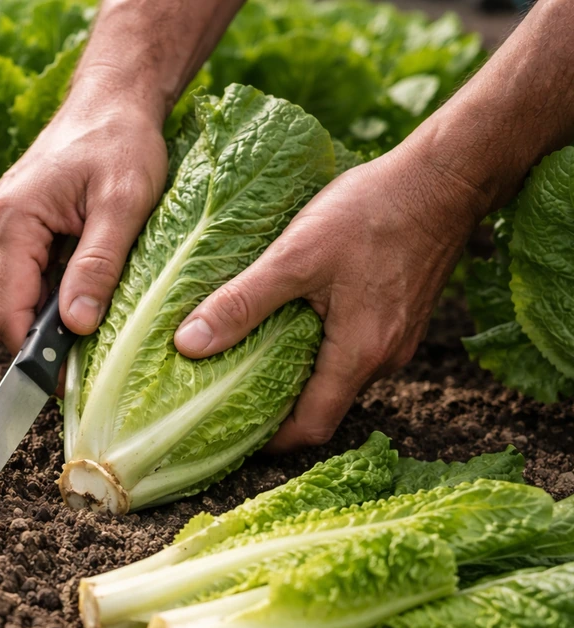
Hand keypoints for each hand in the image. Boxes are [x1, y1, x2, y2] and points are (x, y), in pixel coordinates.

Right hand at [0, 98, 167, 353]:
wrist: (112, 99)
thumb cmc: (121, 142)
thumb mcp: (124, 205)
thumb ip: (98, 266)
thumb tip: (76, 327)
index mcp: (10, 220)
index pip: (7, 311)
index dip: (33, 356)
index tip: (67, 385)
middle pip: (4, 310)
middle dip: (39, 344)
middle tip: (85, 369)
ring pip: (12, 297)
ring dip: (45, 322)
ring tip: (89, 336)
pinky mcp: (11, 227)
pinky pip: (22, 278)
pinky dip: (48, 299)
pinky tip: (82, 302)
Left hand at [173, 144, 490, 450]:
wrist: (444, 178)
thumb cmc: (372, 213)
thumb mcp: (293, 256)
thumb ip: (241, 302)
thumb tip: (188, 343)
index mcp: (359, 356)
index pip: (312, 427)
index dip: (271, 442)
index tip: (231, 435)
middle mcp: (384, 358)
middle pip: (325, 405)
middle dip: (278, 408)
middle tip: (228, 396)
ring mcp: (396, 338)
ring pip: (339, 376)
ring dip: (299, 375)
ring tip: (250, 359)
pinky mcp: (400, 316)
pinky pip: (353, 349)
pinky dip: (320, 349)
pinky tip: (290, 324)